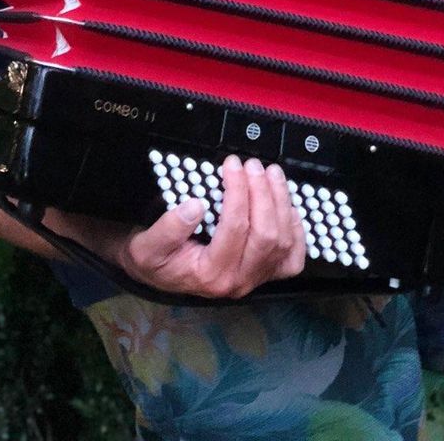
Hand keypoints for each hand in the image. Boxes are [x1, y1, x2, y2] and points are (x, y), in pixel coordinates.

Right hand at [109, 156, 305, 299]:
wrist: (162, 277)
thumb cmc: (156, 260)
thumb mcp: (147, 247)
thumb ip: (168, 229)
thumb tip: (195, 206)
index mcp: (212, 274)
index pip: (235, 228)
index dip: (238, 191)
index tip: (231, 164)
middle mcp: (239, 281)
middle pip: (266, 235)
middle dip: (263, 194)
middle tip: (253, 164)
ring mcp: (255, 279)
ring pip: (283, 243)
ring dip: (282, 204)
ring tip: (271, 173)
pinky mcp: (264, 275)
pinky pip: (292, 259)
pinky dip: (296, 231)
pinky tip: (287, 206)